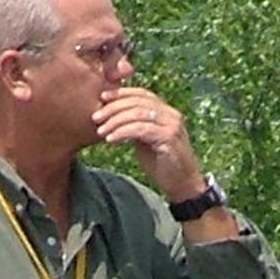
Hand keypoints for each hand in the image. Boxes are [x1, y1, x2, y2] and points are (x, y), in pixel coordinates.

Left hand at [92, 86, 205, 202]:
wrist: (183, 185)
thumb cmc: (162, 165)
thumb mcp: (146, 141)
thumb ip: (136, 127)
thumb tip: (114, 118)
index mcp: (165, 111)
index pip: (141, 94)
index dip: (121, 93)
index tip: (102, 97)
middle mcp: (170, 114)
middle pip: (138, 102)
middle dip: (114, 108)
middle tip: (96, 117)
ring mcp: (171, 125)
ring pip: (138, 114)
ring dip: (115, 121)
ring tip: (100, 131)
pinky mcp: (169, 138)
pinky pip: (141, 130)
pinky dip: (123, 132)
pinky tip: (110, 139)